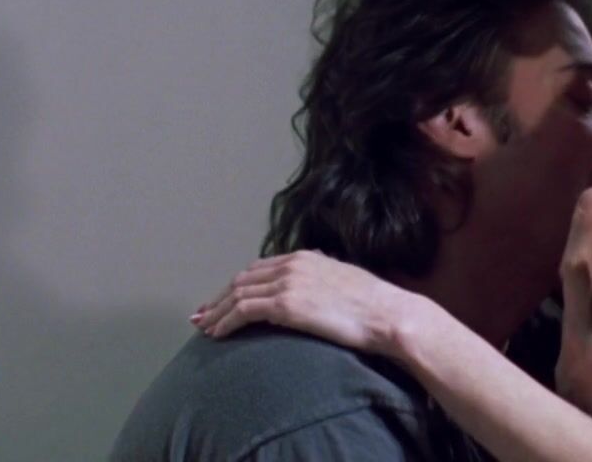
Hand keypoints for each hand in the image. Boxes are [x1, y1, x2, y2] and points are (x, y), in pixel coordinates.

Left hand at [190, 249, 413, 355]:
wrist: (388, 315)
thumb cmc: (375, 306)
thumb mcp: (346, 281)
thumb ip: (325, 279)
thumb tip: (318, 285)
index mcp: (306, 257)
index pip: (260, 268)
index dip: (237, 284)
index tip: (224, 299)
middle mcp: (293, 264)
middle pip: (242, 279)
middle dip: (219, 297)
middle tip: (203, 314)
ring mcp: (288, 283)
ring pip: (237, 294)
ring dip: (216, 312)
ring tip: (205, 328)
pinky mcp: (286, 304)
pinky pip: (244, 311)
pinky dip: (225, 322)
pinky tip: (217, 334)